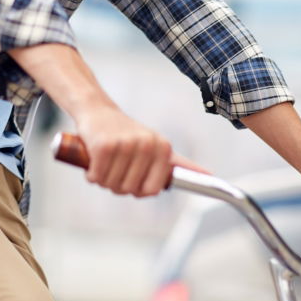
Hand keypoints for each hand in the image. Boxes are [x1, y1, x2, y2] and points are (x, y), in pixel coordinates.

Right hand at [76, 105, 208, 196]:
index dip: (138, 190)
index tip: (132, 177)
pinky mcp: (104, 146)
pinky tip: (93, 158)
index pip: (152, 190)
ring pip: (112, 185)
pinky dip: (91, 174)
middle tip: (115, 166)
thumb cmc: (126, 132)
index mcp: (163, 148)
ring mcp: (125, 145)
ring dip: (103, 178)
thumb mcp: (156, 145)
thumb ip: (180, 164)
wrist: (97, 110)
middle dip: (117, 184)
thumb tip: (209, 175)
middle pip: (130, 190)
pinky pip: (96, 178)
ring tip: (105, 160)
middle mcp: (147, 145)